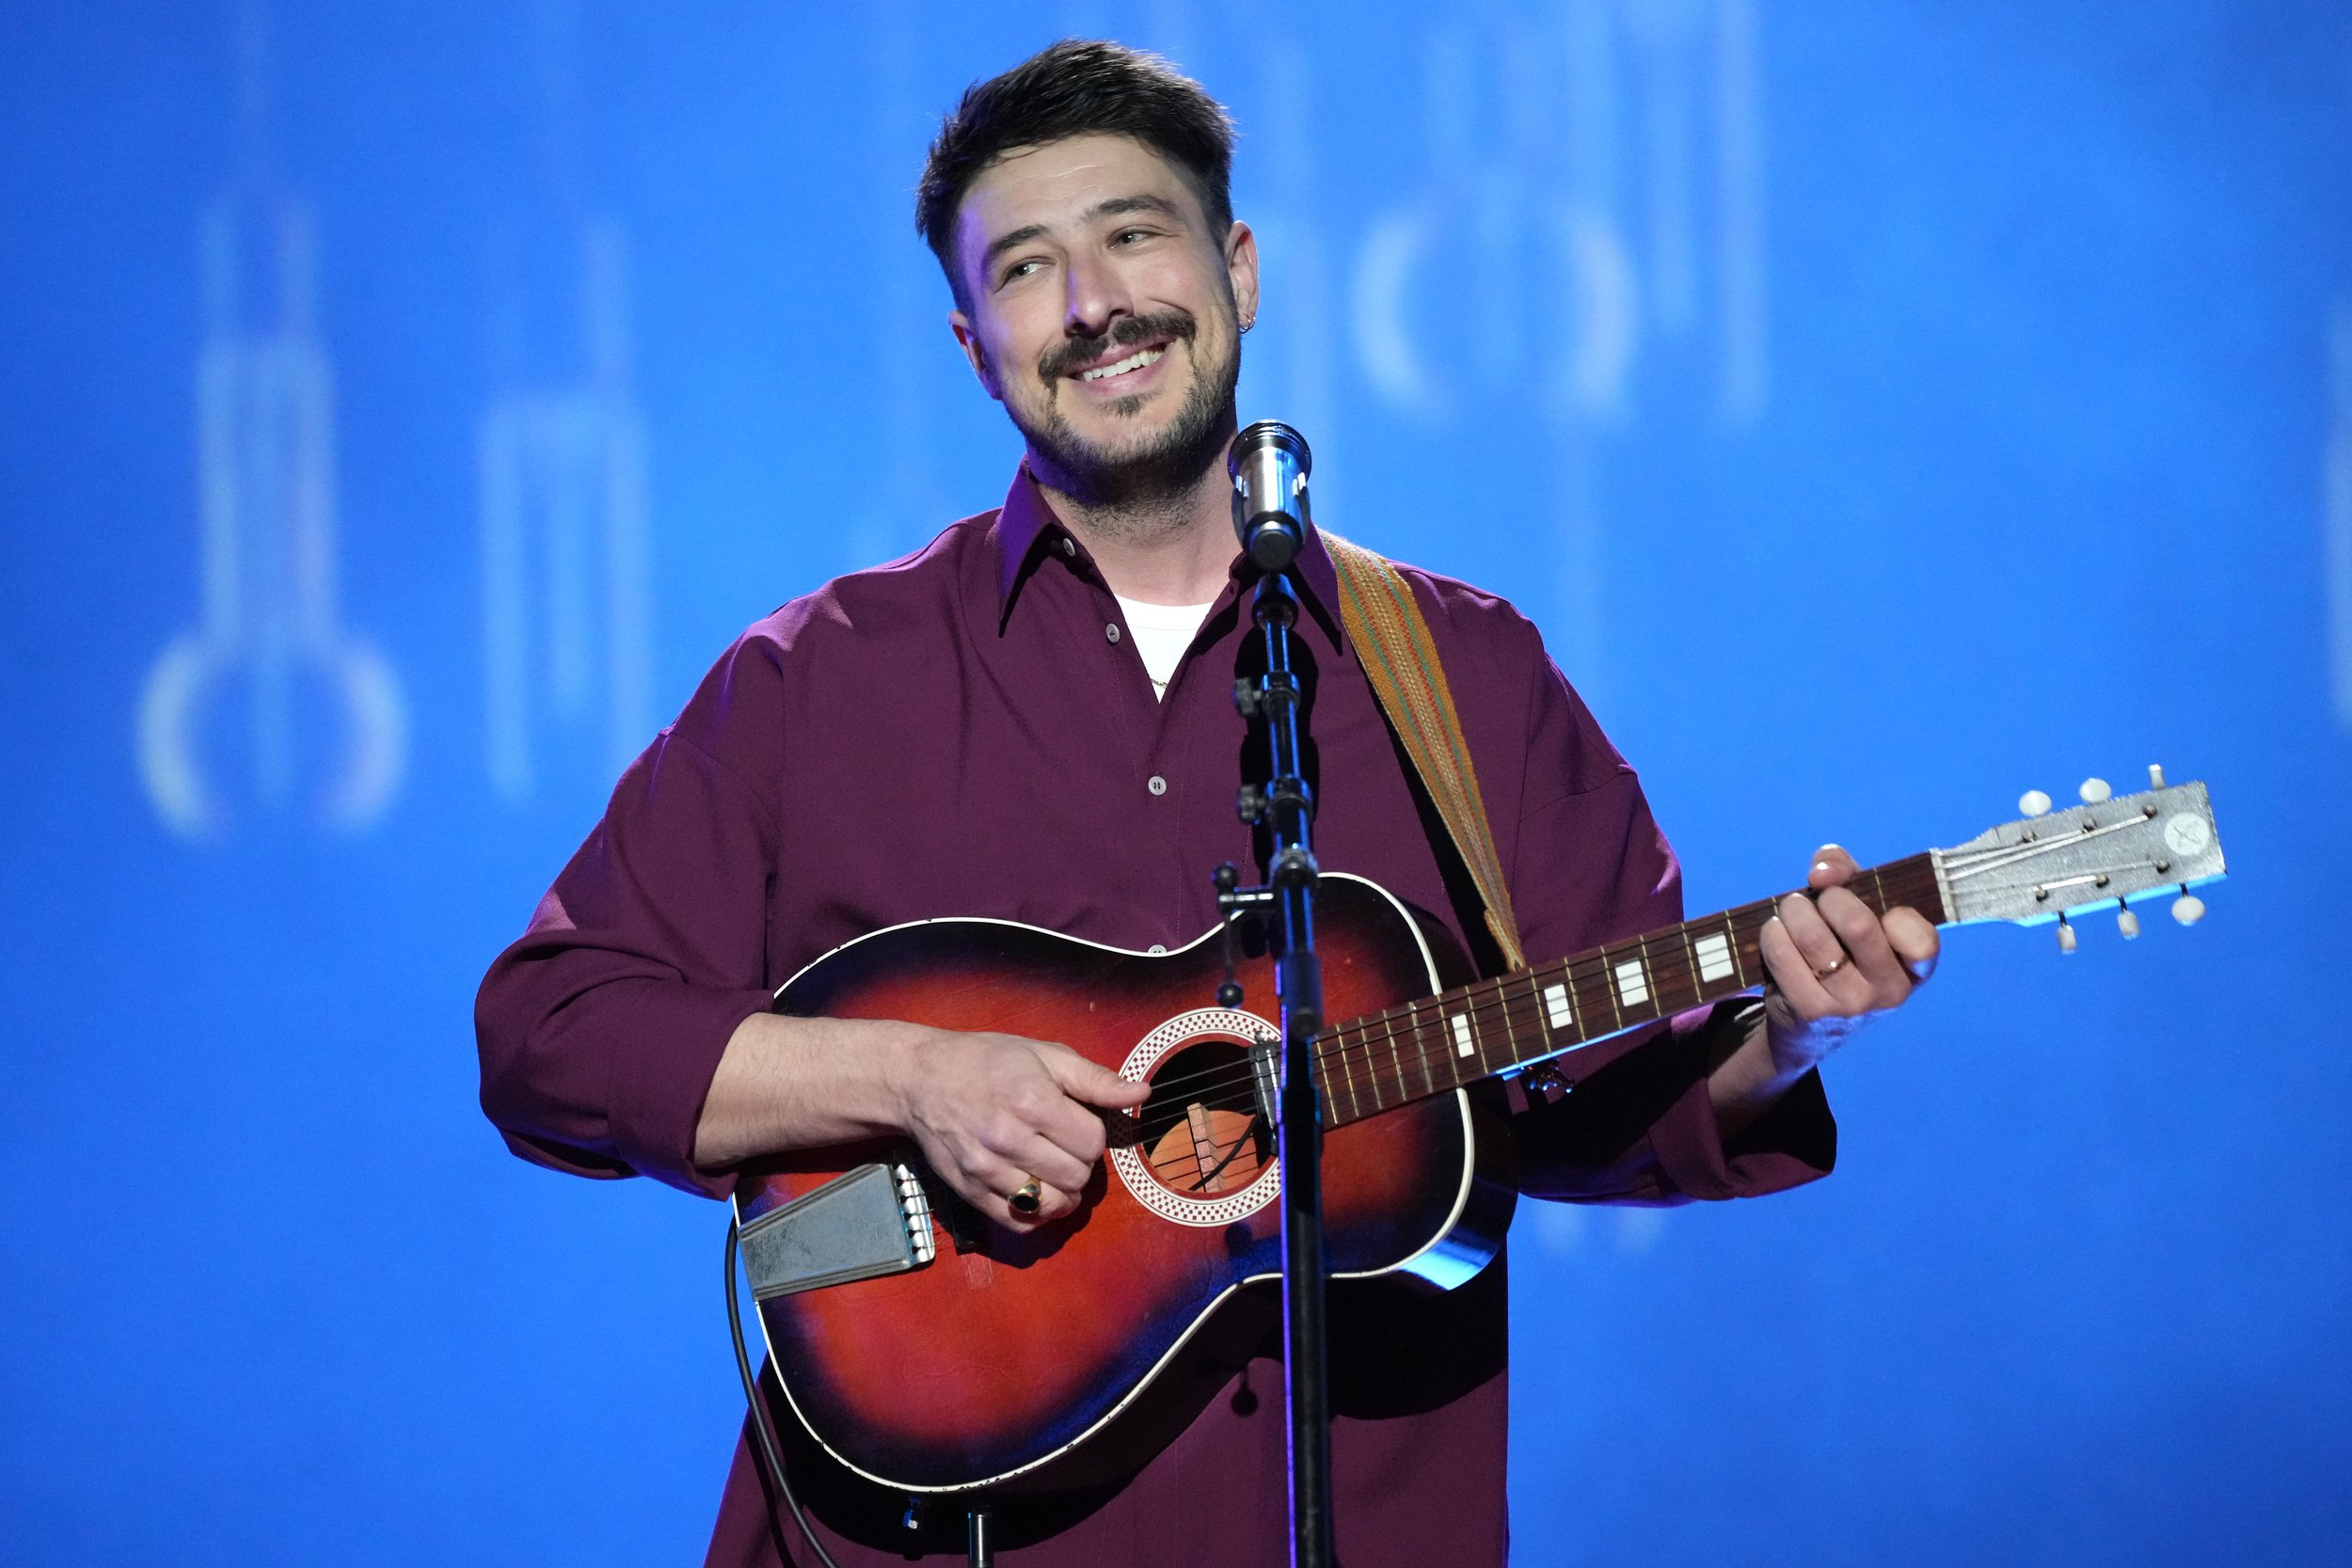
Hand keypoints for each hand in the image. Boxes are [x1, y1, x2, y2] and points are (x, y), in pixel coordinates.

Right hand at [892, 1027, 1150, 1231]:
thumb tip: (1142, 1094)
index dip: (1094, 1134)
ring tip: (1055, 1172)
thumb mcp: (1043, 1055)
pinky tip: (1036, 1192)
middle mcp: (1007, 1138)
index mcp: (1031, 1100)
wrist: (920, 1079)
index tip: (1078, 1123)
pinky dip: (1036, 1214)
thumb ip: (1095, 1079)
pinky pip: (1018, 1223)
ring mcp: (985, 1169)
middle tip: (1066, 1147)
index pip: (1092, 1141)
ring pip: (1051, 1204)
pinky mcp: (969, 1191)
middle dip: (1081, 1164)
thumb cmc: (986, 1061)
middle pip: (1076, 1176)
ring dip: (1064, 1193)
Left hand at [1755, 843, 1940, 1078]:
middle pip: (1858, 924)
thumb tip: (1823, 872)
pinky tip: (1776, 933)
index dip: (1891, 910)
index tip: (1867, 902)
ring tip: (1792, 911)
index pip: (1921, 938)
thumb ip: (1846, 873)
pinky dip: (1772, 932)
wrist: (1809, 1023)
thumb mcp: (1855, 909)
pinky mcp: (1812, 1011)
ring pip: (1813, 937)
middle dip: (1828, 898)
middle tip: (1818, 899)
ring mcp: (1852, 1005)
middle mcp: (1891, 991)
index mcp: (1915, 966)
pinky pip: (1782, 955)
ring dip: (1794, 911)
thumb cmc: (1841, 950)